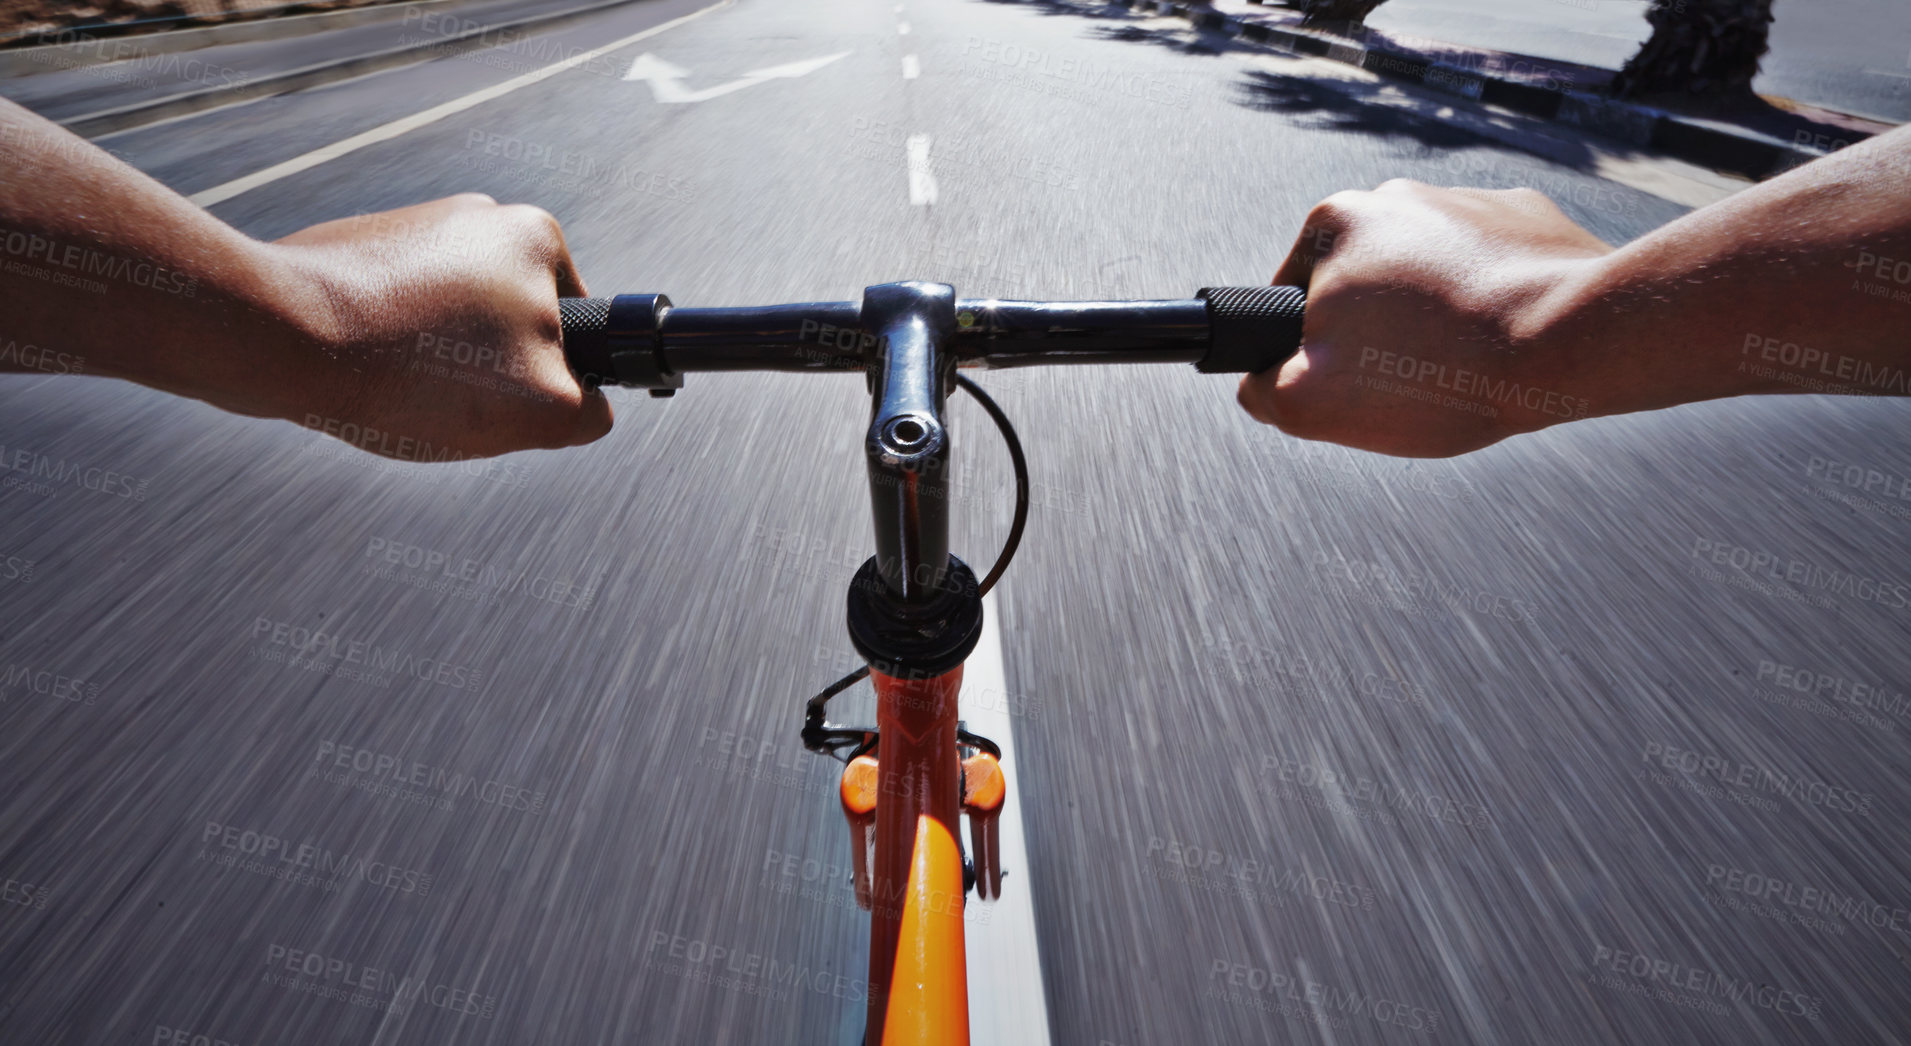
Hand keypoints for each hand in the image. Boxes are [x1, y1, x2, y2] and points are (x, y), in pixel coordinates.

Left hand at [272, 193, 610, 459]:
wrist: (275, 334)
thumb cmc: (412, 368)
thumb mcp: (541, 410)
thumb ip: (588, 411)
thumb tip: (584, 407)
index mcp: (538, 237)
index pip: (579, 336)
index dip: (552, 384)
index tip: (506, 400)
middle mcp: (480, 216)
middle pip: (515, 333)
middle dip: (492, 374)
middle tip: (449, 400)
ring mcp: (415, 230)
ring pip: (454, 331)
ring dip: (437, 367)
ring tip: (397, 385)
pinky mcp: (358, 252)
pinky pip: (399, 320)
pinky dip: (390, 352)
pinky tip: (362, 370)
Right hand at [1238, 180, 1613, 456]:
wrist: (1575, 341)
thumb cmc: (1439, 371)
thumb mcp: (1310, 402)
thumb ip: (1261, 392)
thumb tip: (1260, 386)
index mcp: (1335, 223)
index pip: (1292, 299)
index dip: (1310, 352)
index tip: (1349, 382)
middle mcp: (1399, 196)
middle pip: (1363, 288)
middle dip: (1376, 335)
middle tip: (1408, 384)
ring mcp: (1470, 202)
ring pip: (1428, 280)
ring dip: (1436, 323)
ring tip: (1464, 368)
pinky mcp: (1530, 221)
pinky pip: (1490, 273)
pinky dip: (1492, 308)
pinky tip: (1507, 346)